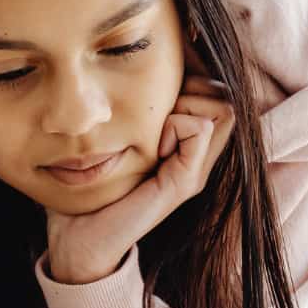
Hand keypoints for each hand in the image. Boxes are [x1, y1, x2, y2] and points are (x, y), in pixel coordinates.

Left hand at [43, 76, 234, 285]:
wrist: (82, 239)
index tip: (155, 97)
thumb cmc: (93, 188)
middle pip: (226, 96)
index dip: (194, 77)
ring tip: (154, 133)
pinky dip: (174, 125)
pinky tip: (153, 149)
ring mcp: (196, 171)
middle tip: (156, 115)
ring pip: (222, 107)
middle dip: (192, 88)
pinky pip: (200, 128)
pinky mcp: (185, 182)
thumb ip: (139, 115)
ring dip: (184, 106)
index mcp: (187, 147)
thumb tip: (143, 68)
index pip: (217, 91)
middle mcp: (199, 158)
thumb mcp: (120, 140)